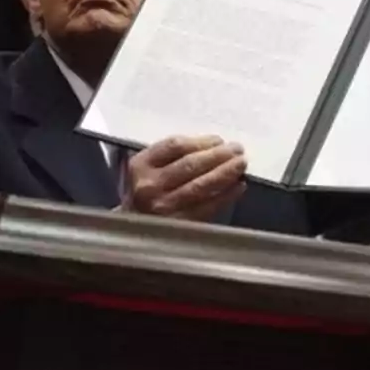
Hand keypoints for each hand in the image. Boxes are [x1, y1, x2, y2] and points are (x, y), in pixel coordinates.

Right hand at [122, 135, 246, 220]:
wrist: (128, 229)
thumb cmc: (142, 193)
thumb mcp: (146, 169)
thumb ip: (171, 157)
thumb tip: (214, 147)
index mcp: (140, 165)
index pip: (175, 146)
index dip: (202, 142)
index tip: (219, 140)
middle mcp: (150, 186)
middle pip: (190, 164)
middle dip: (218, 155)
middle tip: (237, 149)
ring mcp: (163, 207)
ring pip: (200, 186)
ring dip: (225, 173)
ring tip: (241, 165)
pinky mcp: (178, 225)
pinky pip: (207, 207)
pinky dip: (225, 196)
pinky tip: (238, 187)